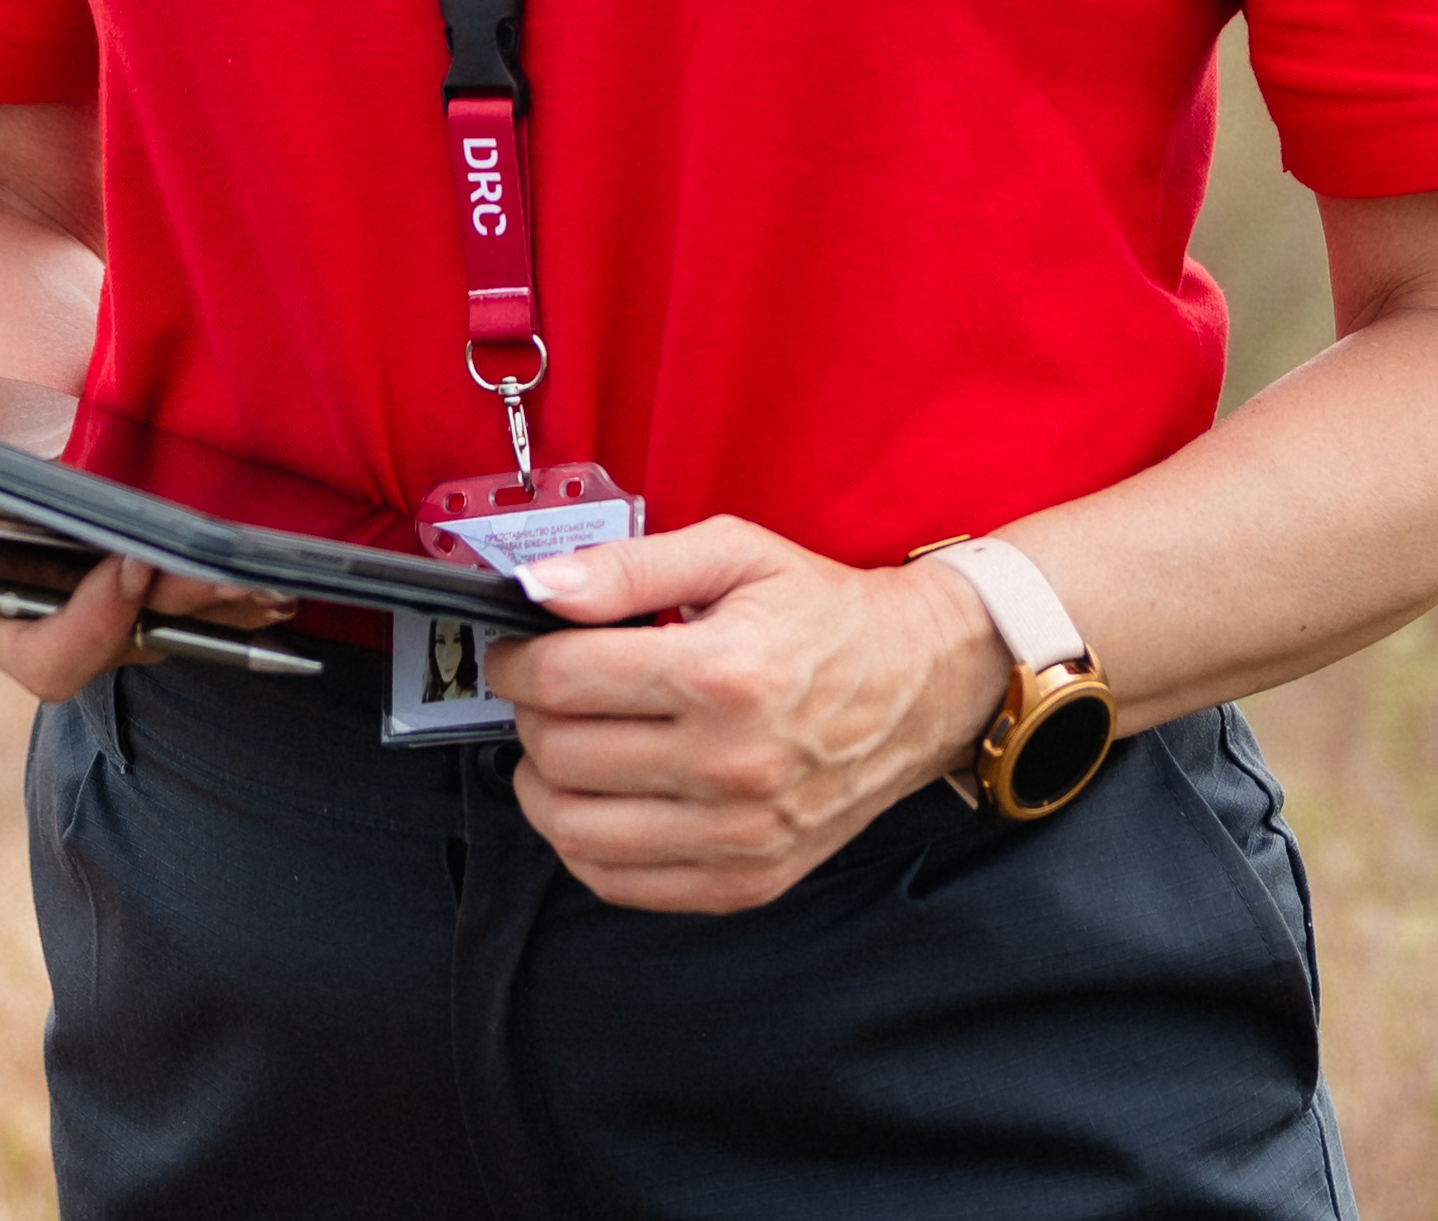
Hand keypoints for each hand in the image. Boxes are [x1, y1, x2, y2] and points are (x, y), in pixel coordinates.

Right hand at [0, 517, 289, 704]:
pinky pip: (191, 592)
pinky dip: (230, 582)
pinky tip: (276, 567)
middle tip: (238, 578)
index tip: (128, 567)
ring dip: (226, 604)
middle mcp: (57, 627)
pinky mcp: (138, 572)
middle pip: (135, 642)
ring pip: (175, 622)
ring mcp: (104, 606)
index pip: (51, 659)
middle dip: (186, 611)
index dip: (93, 625)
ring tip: (277, 579)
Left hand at [491, 520, 1008, 912]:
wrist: (921, 684)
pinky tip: (598, 800)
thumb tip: (540, 586)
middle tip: (543, 692)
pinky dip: (585, 845)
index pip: (563, 681)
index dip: (516, 662)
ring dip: (543, 786)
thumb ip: (628, 566)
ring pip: (576, 830)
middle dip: (529, 717)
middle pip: (561, 754)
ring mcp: (741, 836)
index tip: (516, 653)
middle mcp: (732, 765)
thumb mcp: (733, 553)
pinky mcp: (747, 881)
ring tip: (562, 747)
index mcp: (725, 674)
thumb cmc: (824, 615)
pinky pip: (622, 884)